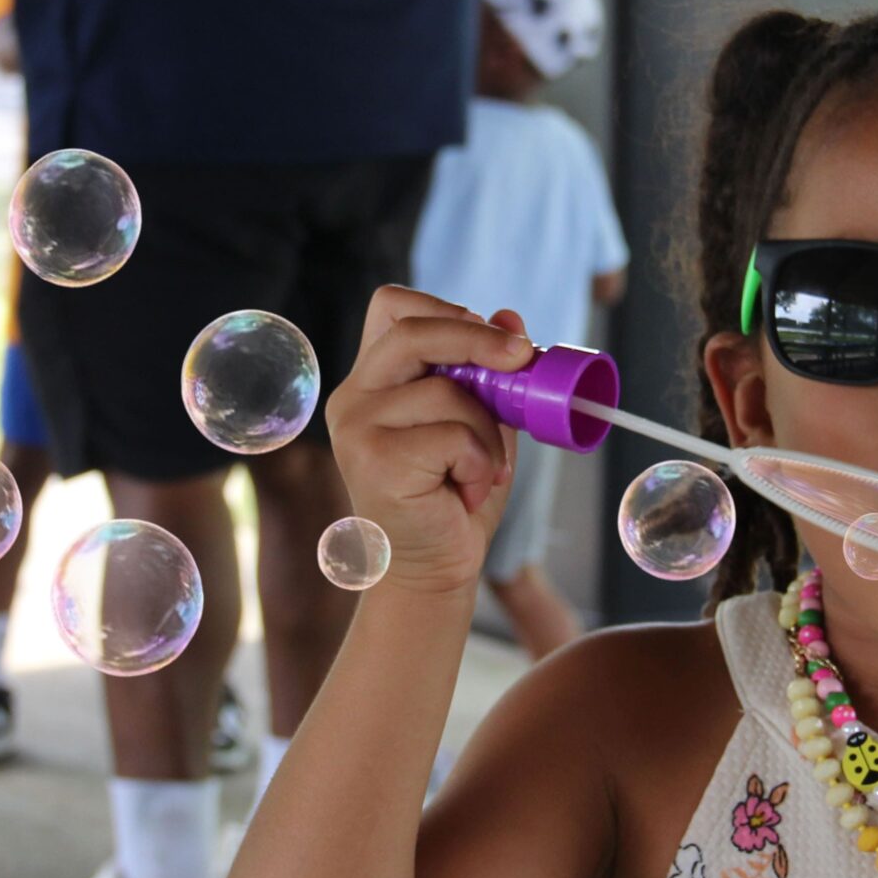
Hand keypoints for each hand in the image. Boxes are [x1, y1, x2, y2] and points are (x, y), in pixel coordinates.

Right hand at [323, 287, 532, 595]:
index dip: (446, 308)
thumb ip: (489, 375)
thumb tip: (512, 317)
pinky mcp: (373, 459)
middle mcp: (353, 396)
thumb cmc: (454, 496)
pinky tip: (466, 491)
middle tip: (523, 356)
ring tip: (484, 470)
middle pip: (412, 330)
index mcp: (375, 379)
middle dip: (476, 338)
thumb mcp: (481, 424)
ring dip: (488, 430)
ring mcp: (356, 427)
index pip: (393, 307)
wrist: (433, 570)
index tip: (497, 335)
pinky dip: (479, 462)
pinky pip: (452, 435)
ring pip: (447, 392)